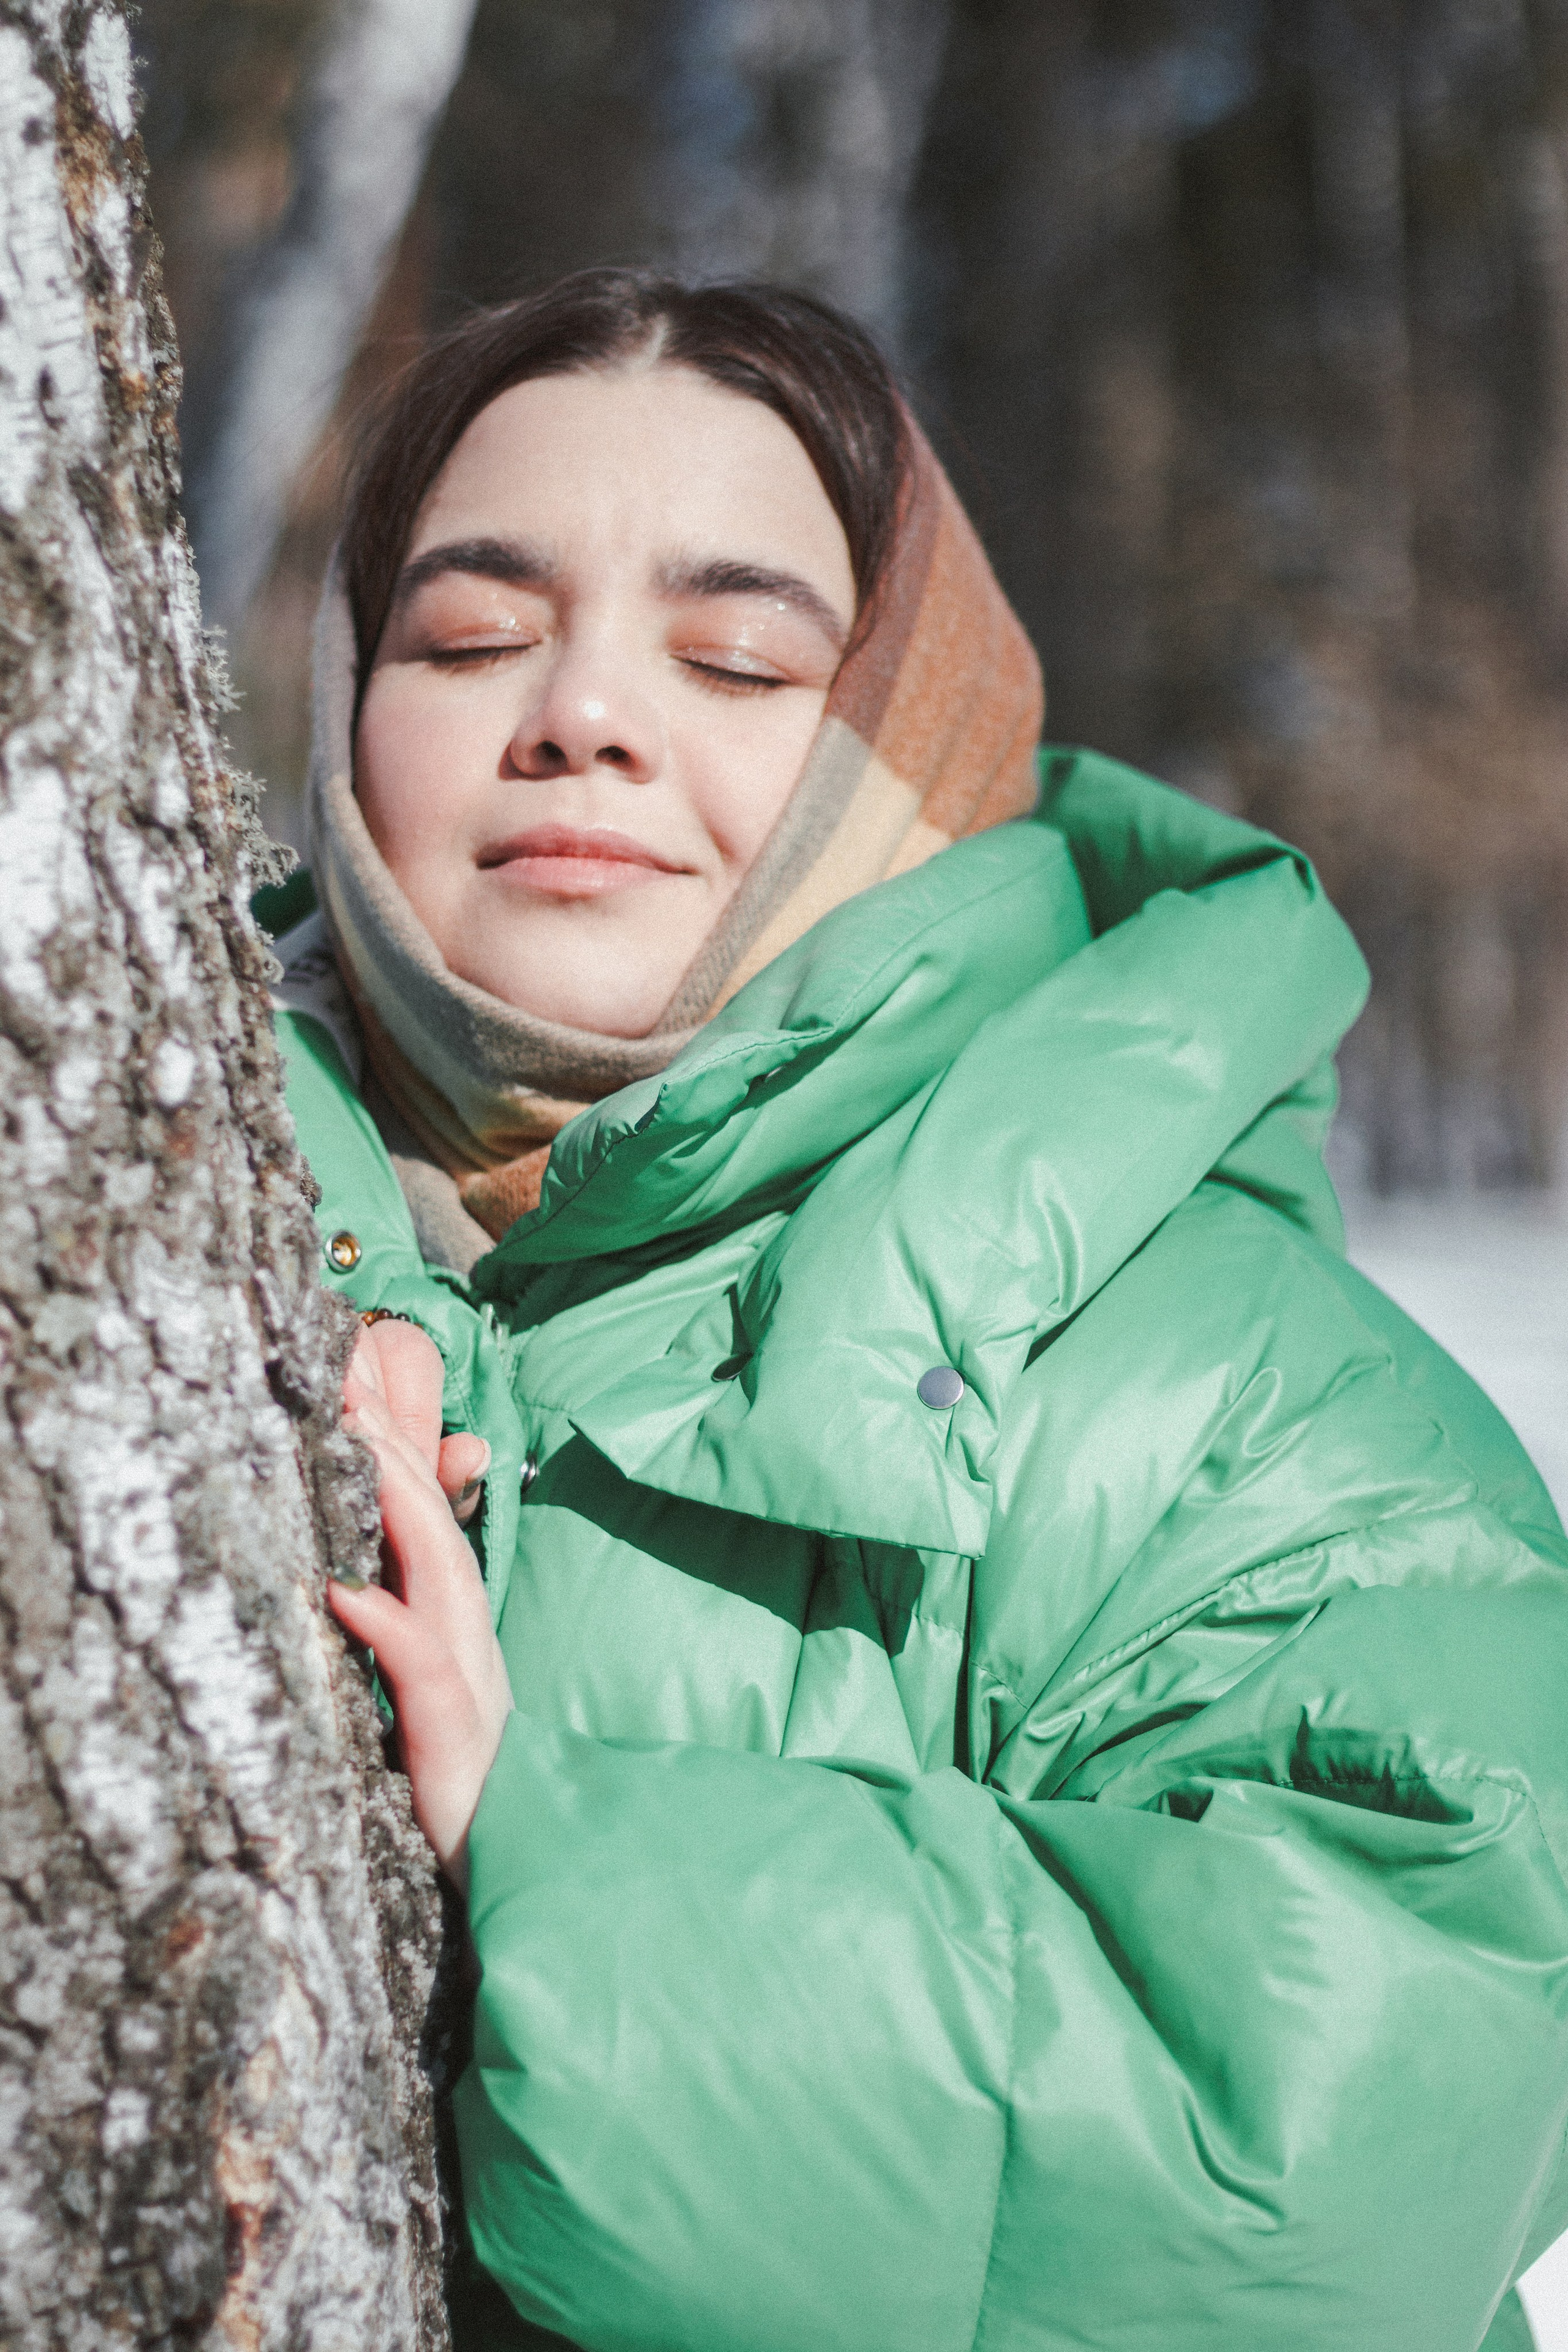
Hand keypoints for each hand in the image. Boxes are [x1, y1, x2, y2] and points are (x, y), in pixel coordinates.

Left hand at [327, 1345, 513, 1885]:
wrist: (516, 1866)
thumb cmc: (454, 1781)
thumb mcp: (426, 1689)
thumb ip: (401, 1625)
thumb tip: (346, 1571)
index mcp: (453, 1618)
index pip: (422, 1515)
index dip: (392, 1443)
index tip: (348, 1377)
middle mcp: (466, 1632)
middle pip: (430, 1520)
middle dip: (391, 1441)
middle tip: (345, 1370)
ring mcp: (467, 1679)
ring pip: (437, 1571)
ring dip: (397, 1501)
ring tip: (354, 1437)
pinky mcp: (453, 1736)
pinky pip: (421, 1670)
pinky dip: (387, 1624)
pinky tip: (343, 1590)